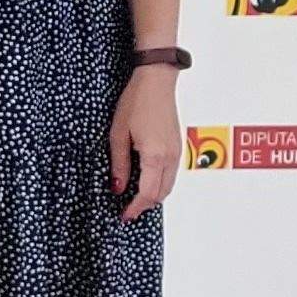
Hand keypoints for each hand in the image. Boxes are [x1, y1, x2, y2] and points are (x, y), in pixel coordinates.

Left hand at [110, 66, 179, 220]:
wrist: (156, 81)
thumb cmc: (137, 102)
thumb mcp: (118, 134)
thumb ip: (119, 165)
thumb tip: (118, 188)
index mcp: (155, 156)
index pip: (147, 194)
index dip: (135, 208)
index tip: (124, 215)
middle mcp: (170, 157)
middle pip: (161, 194)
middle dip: (145, 205)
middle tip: (128, 210)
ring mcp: (177, 152)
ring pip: (168, 185)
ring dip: (153, 195)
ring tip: (135, 198)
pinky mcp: (178, 146)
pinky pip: (171, 173)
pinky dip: (160, 183)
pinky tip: (146, 180)